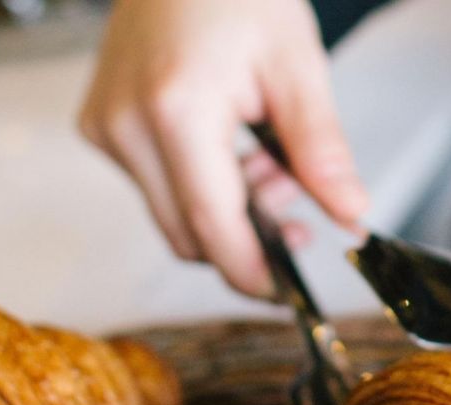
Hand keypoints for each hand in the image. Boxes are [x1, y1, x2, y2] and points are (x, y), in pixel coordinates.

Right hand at [79, 0, 368, 295]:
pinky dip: (198, 185)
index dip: (253, 273)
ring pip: (172, 216)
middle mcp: (127, 127)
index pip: (213, 229)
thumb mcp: (296, 64)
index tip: (288, 293)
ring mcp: (105, 128)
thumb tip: (351, 217)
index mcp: (176, 110)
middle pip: (189, 236)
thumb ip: (322, 151)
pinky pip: (155, 188)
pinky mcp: (99, 126)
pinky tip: (228, 147)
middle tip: (297, 206)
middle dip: (248, 238)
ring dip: (225, 211)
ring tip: (266, 162)